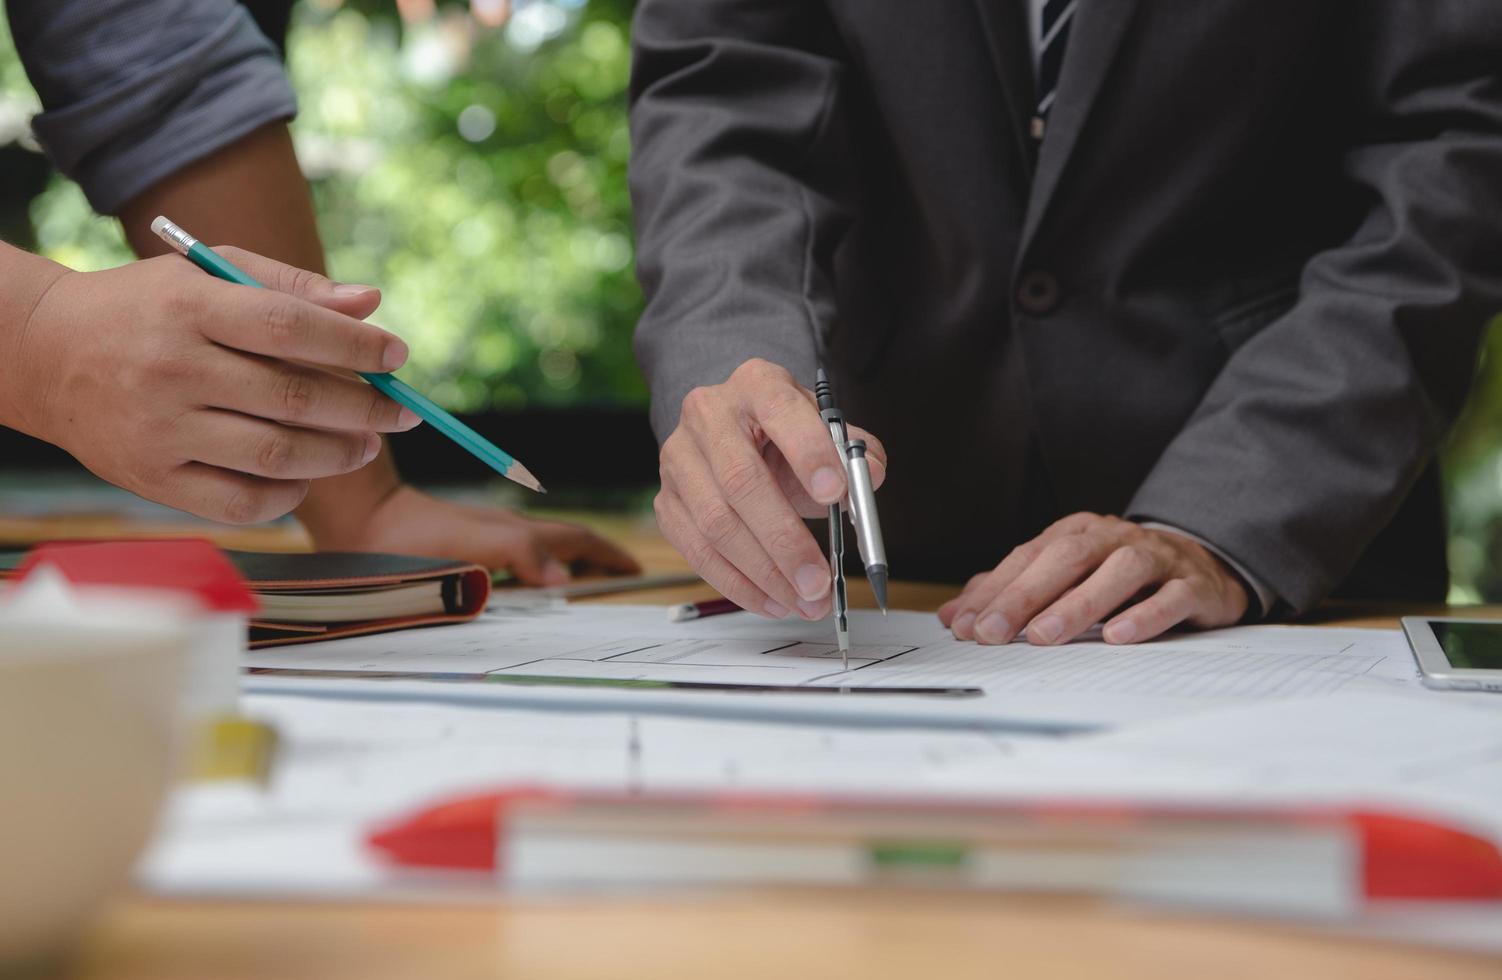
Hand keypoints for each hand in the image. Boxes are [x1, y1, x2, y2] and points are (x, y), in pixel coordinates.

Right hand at [12, 248, 419, 523]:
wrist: (45, 356)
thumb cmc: (149, 309)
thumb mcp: (208, 276)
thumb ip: (292, 286)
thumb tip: (371, 303)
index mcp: (190, 308)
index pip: (292, 328)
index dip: (356, 346)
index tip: (398, 356)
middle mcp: (172, 369)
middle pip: (293, 398)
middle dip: (365, 408)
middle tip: (401, 413)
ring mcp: (159, 429)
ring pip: (275, 454)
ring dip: (338, 455)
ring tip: (365, 445)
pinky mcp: (152, 478)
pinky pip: (241, 502)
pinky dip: (288, 494)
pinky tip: (306, 476)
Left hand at [312, 485, 640, 584]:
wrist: (358, 517)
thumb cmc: (406, 540)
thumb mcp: (467, 549)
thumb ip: (518, 556)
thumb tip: (563, 578)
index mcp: (514, 534)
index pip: (577, 541)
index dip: (609, 555)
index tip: (636, 569)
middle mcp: (505, 529)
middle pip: (565, 541)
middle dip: (598, 556)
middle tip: (621, 574)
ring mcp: (485, 533)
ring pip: (541, 546)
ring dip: (569, 560)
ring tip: (585, 579)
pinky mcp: (463, 539)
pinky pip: (517, 551)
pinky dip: (538, 564)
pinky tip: (526, 579)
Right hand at [654, 358, 886, 619]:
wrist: (733, 433)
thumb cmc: (783, 436)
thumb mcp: (824, 431)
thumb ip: (853, 453)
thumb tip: (871, 476)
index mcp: (756, 385)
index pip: (781, 411)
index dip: (809, 453)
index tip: (837, 493)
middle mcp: (708, 415)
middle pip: (741, 481)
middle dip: (784, 539)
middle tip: (819, 581)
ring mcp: (679, 459)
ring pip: (715, 523)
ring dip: (763, 572)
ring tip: (803, 600)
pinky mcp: (667, 500)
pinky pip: (696, 550)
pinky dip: (737, 584)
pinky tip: (772, 600)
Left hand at [937, 514, 1248, 645]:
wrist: (1204, 565)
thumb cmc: (1120, 574)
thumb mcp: (1065, 575)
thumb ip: (1010, 592)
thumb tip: (955, 617)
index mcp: (1078, 533)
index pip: (1028, 557)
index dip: (995, 591)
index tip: (965, 625)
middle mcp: (1114, 538)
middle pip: (1066, 558)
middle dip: (1024, 595)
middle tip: (992, 632)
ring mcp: (1157, 557)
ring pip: (1118, 572)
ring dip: (1078, 603)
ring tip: (1044, 635)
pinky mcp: (1193, 584)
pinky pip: (1170, 596)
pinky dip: (1144, 615)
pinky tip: (1117, 636)